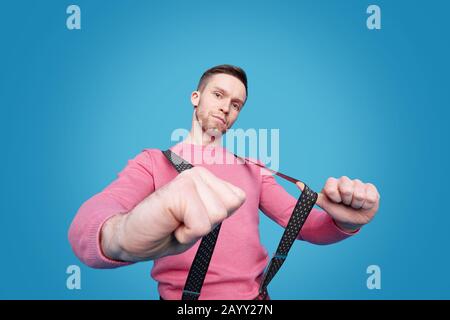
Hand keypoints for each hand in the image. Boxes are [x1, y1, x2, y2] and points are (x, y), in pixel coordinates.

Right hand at [104, 166, 246, 260]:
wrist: (132, 238)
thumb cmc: (166, 231)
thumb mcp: (201, 220)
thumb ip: (220, 207)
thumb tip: (242, 196)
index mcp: (206, 178)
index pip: (237, 199)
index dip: (216, 219)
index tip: (194, 219)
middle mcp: (199, 173)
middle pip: (228, 208)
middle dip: (207, 224)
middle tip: (183, 222)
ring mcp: (189, 179)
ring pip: (216, 215)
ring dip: (196, 229)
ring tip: (176, 223)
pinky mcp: (180, 190)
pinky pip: (201, 224)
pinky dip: (187, 234)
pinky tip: (171, 225)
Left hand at [296, 176, 379, 231]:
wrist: (351, 220)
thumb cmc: (336, 211)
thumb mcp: (325, 205)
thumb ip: (312, 196)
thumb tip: (298, 184)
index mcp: (332, 183)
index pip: (332, 187)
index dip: (334, 197)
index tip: (335, 202)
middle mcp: (345, 181)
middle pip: (346, 190)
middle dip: (346, 201)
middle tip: (345, 204)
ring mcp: (358, 183)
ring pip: (359, 195)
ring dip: (357, 204)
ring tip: (354, 205)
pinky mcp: (371, 188)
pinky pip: (370, 197)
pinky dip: (367, 204)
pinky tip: (364, 204)